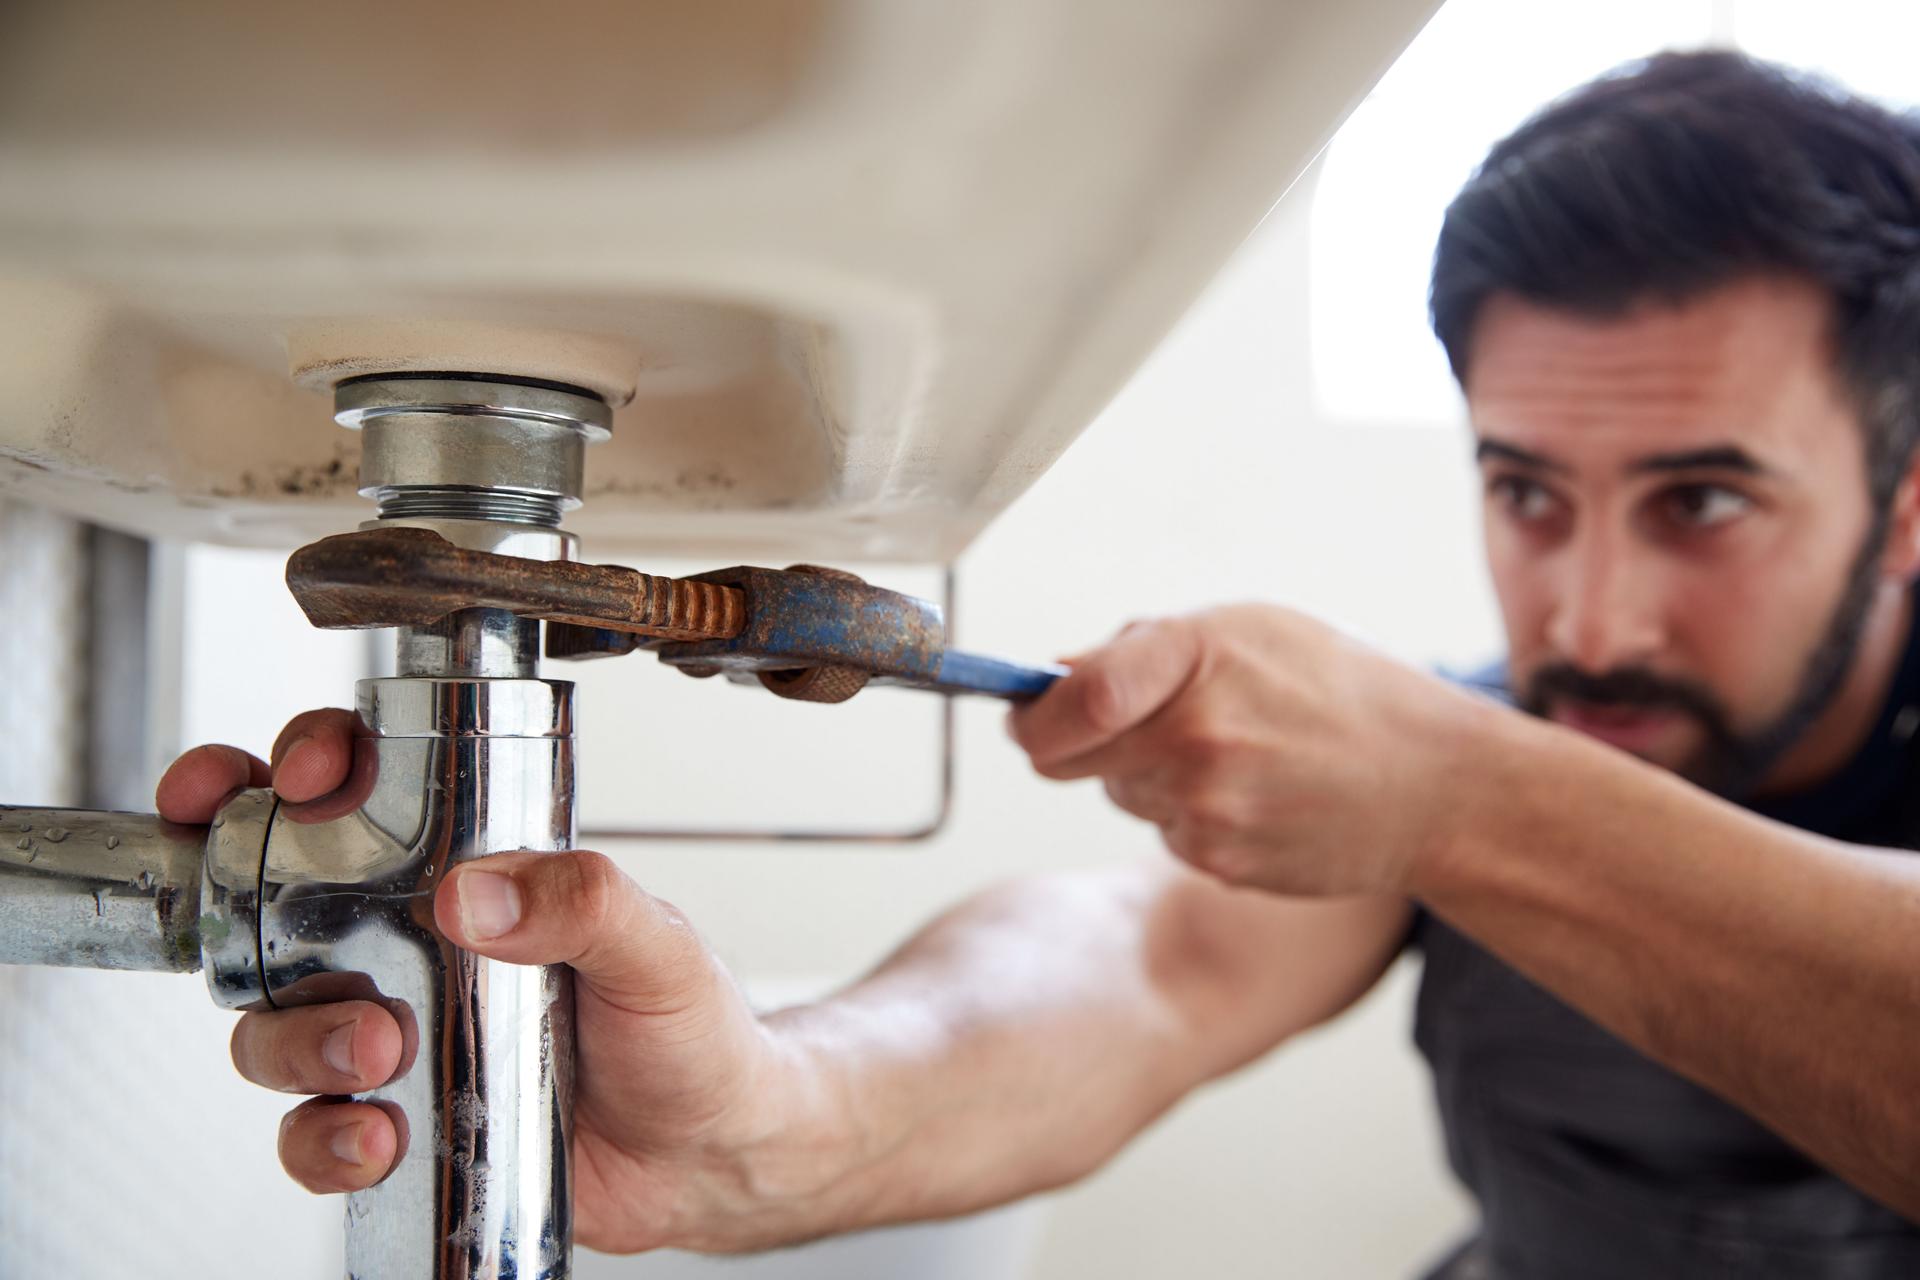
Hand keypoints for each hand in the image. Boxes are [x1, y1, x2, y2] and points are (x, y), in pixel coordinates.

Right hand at [156, 711, 820, 1253]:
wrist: (707, 1152)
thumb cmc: (688, 1028)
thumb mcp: (657, 945)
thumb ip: (585, 901)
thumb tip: (478, 892)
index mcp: (470, 874)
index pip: (363, 790)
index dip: (305, 762)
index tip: (302, 772)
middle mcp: (411, 945)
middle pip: (271, 898)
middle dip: (236, 894)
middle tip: (275, 922)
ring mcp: (393, 1032)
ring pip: (274, 1022)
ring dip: (297, 1036)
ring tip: (377, 1050)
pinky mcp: (394, 1120)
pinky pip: (308, 1129)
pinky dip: (319, 1138)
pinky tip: (376, 1136)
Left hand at [1007, 606, 1496, 896]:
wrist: (1434, 785)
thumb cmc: (1341, 692)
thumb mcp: (1247, 630)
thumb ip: (1141, 650)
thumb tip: (1053, 677)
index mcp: (1196, 657)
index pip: (1075, 694)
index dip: (1030, 711)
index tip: (1022, 712)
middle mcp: (1195, 735)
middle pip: (1063, 757)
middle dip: (1073, 743)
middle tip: (1121, 725)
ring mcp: (1205, 807)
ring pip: (1117, 794)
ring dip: (1146, 775)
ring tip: (1232, 753)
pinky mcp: (1218, 862)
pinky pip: (1164, 833)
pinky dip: (1189, 816)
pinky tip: (1254, 796)